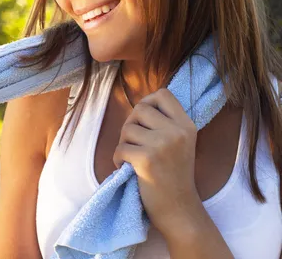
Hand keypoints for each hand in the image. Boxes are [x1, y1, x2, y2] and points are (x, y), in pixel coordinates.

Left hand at [113, 88, 203, 237]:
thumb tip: (139, 105)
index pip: (162, 94)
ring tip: (132, 157)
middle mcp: (177, 131)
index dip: (148, 102)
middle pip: (140, 109)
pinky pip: (120, 148)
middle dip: (131, 124)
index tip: (144, 120)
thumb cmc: (174, 175)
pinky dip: (118, 159)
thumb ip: (165, 122)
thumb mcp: (180, 142)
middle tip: (134, 143)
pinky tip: (127, 169)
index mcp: (187, 124)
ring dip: (124, 143)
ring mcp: (162, 145)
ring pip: (127, 128)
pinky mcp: (147, 160)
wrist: (180, 210)